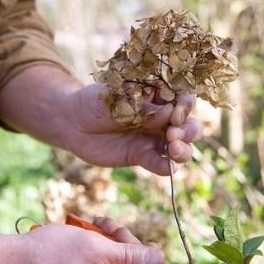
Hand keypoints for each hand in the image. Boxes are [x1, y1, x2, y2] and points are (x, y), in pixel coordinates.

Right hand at [0, 219, 162, 263]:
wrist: (10, 259)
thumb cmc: (50, 253)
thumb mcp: (96, 248)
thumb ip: (129, 256)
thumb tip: (159, 260)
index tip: (146, 244)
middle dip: (125, 245)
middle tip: (111, 228)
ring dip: (111, 241)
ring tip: (98, 225)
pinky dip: (97, 247)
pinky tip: (90, 231)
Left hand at [63, 83, 201, 174]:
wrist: (73, 122)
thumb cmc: (97, 101)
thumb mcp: (119, 98)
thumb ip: (144, 106)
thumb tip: (168, 112)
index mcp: (161, 96)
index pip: (184, 98)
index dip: (186, 105)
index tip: (176, 111)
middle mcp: (164, 117)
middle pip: (190, 124)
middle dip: (188, 130)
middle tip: (173, 134)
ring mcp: (155, 138)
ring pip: (182, 145)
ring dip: (184, 149)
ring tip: (174, 151)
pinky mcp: (143, 156)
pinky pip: (160, 163)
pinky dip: (167, 167)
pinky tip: (168, 168)